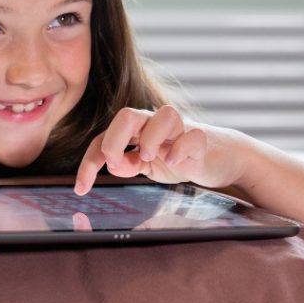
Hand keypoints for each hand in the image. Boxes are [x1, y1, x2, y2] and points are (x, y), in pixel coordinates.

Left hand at [74, 105, 240, 193]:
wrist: (221, 158)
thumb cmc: (179, 157)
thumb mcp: (148, 166)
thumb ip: (129, 165)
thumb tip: (113, 167)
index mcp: (137, 131)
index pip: (104, 138)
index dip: (90, 162)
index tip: (82, 188)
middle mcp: (156, 125)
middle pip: (128, 114)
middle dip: (114, 140)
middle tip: (116, 163)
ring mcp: (181, 129)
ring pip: (164, 114)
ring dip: (151, 138)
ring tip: (149, 158)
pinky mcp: (203, 139)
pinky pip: (193, 135)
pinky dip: (181, 149)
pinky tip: (175, 163)